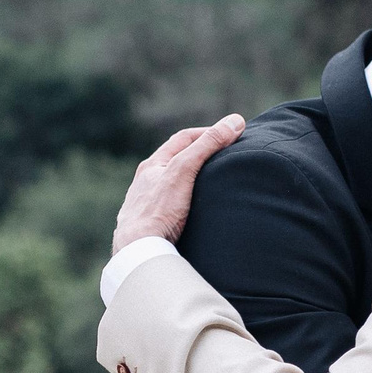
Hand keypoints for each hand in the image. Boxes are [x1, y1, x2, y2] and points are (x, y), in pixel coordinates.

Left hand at [112, 116, 245, 253]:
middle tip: (223, 155)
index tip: (229, 134)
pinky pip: (168, 208)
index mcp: (152, 166)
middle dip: (198, 155)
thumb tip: (234, 121)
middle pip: (175, 161)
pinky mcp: (148, 226)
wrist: (137, 251)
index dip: (207, 133)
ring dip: (189, 181)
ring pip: (170, 186)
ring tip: (210, 184)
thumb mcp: (184, 170)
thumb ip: (207, 145)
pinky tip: (190, 214)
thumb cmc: (158, 210)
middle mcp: (145, 183)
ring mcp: (145, 205)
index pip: (183, 139)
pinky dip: (183, 204)